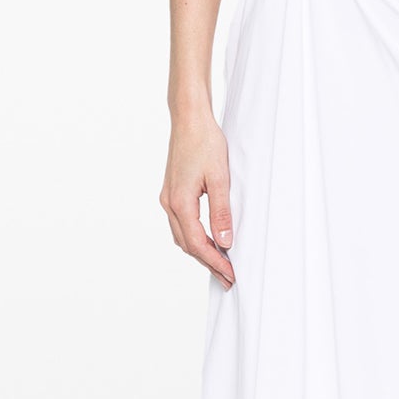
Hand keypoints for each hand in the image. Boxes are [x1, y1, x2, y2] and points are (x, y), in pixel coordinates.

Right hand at [160, 108, 234, 286]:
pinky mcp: (172, 193)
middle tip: (227, 279)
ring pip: (182, 236)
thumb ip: (221, 212)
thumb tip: (225, 242)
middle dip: (208, 263)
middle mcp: (169, 203)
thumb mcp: (220, 178)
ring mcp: (168, 198)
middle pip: (187, 245)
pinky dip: (194, 238)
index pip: (197, 243)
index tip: (230, 274)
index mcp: (180, 202)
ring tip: (220, 265)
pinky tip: (208, 241)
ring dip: (200, 252)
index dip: (214, 262)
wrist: (188, 120)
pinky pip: (181, 224)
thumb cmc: (205, 143)